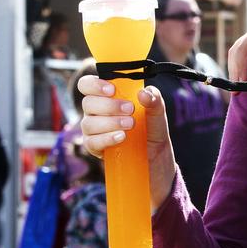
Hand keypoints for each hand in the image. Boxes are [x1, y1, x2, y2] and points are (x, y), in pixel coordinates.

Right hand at [77, 75, 175, 210]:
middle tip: (130, 109)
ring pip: (88, 123)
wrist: (157, 164)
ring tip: (130, 126)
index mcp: (108, 99)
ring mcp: (94, 132)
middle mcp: (97, 113)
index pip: (88, 85)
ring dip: (109, 122)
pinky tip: (121, 138)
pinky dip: (106, 138)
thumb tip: (143, 93)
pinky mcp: (96, 150)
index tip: (112, 89)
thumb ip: (154, 101)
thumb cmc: (153, 135)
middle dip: (108, 105)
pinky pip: (92, 142)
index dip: (94, 84)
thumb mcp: (159, 117)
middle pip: (88, 103)